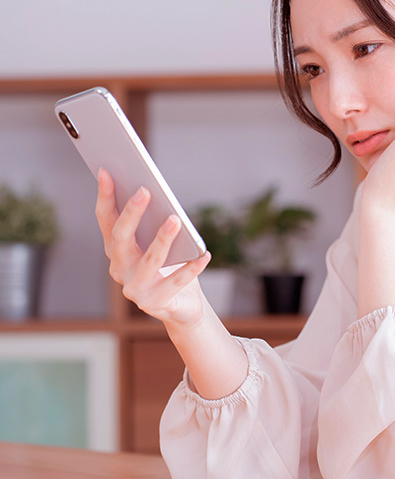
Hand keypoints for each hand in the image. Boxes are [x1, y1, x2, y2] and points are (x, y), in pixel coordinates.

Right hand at [95, 168, 211, 328]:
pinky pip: (177, 281)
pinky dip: (192, 267)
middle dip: (132, 212)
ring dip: (162, 239)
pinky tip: (204, 254)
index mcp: (117, 250)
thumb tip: (154, 190)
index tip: (107, 172)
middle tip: (145, 190)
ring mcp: (136, 288)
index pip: (106, 221)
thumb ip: (153, 222)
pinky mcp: (156, 302)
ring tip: (176, 219)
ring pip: (150, 260)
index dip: (105, 197)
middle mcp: (120, 269)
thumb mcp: (157, 243)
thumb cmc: (169, 267)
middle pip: (122, 237)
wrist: (180, 307)